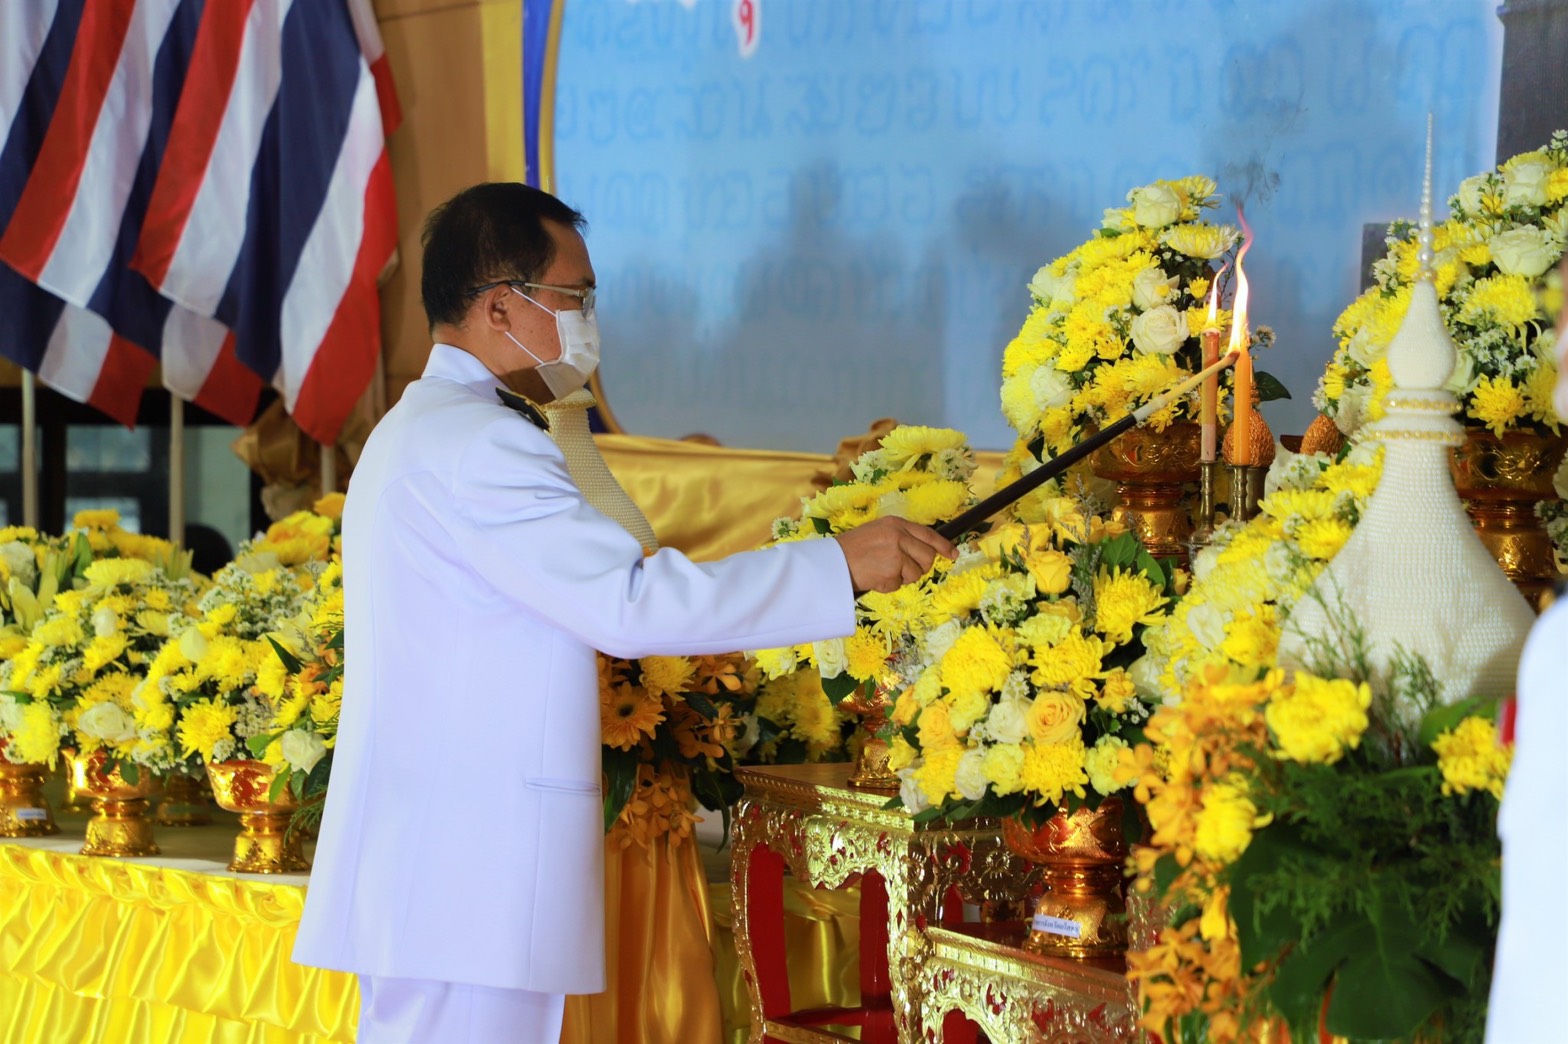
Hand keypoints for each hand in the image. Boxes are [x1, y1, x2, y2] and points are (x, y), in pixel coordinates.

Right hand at [833, 517, 957, 593]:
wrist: (831, 562)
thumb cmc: (851, 549)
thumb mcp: (877, 533)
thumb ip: (900, 538)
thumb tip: (925, 552)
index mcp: (895, 524)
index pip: (927, 534)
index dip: (943, 545)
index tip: (953, 554)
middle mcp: (898, 536)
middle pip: (927, 557)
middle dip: (919, 567)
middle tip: (903, 570)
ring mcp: (896, 554)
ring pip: (916, 573)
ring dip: (902, 578)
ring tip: (882, 572)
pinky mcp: (891, 571)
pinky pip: (900, 584)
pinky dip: (888, 586)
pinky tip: (874, 578)